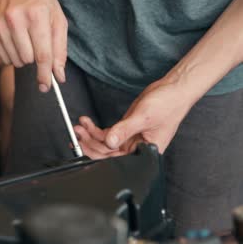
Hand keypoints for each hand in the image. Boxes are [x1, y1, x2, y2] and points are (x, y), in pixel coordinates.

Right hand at [0, 0, 67, 91]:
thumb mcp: (57, 18)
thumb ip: (60, 48)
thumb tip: (58, 75)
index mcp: (37, 15)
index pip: (42, 54)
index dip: (45, 74)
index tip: (46, 86)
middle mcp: (16, 20)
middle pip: (27, 60)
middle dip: (34, 58)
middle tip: (36, 43)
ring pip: (14, 61)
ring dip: (22, 57)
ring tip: (25, 39)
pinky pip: (2, 57)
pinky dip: (11, 54)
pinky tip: (14, 39)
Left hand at [74, 79, 193, 158]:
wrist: (173, 89)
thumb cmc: (168, 105)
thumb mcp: (144, 117)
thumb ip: (124, 130)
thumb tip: (109, 142)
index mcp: (146, 152)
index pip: (118, 160)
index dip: (99, 154)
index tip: (84, 145)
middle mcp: (137, 148)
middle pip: (108, 153)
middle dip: (91, 143)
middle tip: (78, 133)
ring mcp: (130, 139)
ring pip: (106, 143)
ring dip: (91, 135)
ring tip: (80, 126)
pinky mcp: (126, 129)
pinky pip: (108, 134)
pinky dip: (96, 129)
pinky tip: (87, 123)